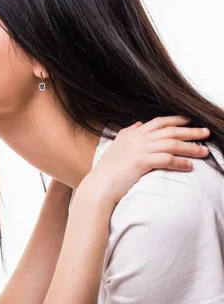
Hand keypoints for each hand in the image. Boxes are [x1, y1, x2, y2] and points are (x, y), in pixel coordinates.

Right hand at [78, 116, 209, 205]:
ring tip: (204, 151)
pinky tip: (189, 166)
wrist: (99, 185)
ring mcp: (138, 149)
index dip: (175, 120)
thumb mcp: (116, 147)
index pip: (158, 122)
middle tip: (206, 132)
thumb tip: (137, 124)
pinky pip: (166, 159)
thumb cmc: (107, 170)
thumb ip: (127, 134)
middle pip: (169, 130)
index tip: (190, 120)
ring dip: (190, 147)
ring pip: (171, 144)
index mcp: (131, 134)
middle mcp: (136, 138)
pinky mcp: (141, 161)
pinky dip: (179, 162)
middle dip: (190, 131)